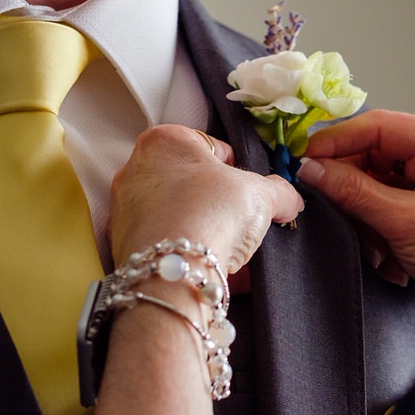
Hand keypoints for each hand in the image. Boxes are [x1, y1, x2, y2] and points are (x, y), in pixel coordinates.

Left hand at [109, 125, 303, 273]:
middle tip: (243, 224)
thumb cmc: (212, 214)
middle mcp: (136, 168)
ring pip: (179, 216)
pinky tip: (217, 272)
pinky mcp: (123, 245)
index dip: (239, 170)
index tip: (251, 192)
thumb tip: (290, 199)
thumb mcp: (261, 195)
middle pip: (191, 184)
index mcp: (166, 141)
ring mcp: (125, 209)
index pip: (211, 146)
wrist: (173, 274)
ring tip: (232, 252)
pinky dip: (190, 256)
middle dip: (220, 205)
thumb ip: (280, 191)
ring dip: (207, 232)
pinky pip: (166, 245)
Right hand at [299, 110, 414, 332]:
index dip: (337, 142)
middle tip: (325, 204)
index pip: (381, 127)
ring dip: (366, 217)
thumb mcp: (406, 222)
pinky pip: (382, 208)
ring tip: (379, 247)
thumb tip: (312, 169)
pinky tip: (389, 258)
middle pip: (374, 156)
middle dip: (353, 188)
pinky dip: (376, 231)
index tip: (304, 158)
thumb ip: (354, 191)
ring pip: (373, 185)